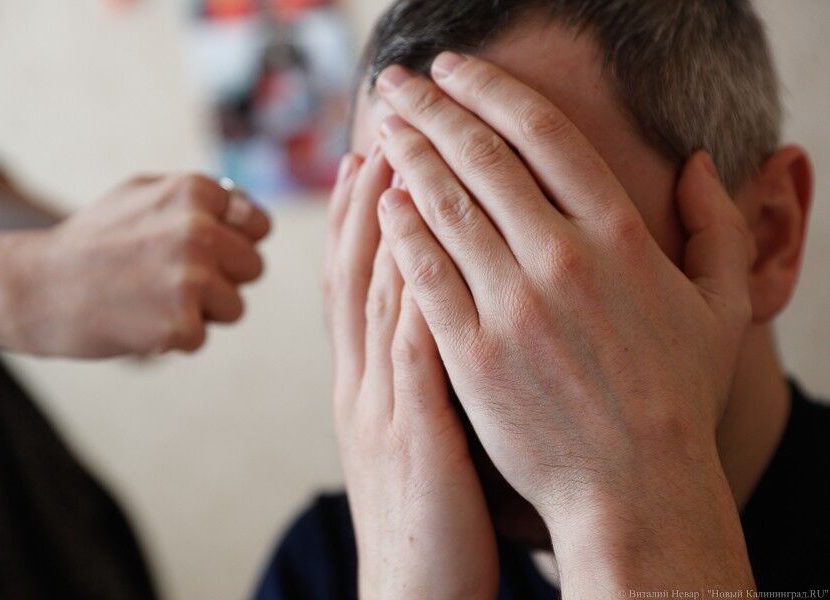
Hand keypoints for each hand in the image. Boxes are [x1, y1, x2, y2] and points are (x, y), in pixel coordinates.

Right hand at [0, 174, 269, 357]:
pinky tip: (138, 321)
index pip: (258, 225)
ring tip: (152, 299)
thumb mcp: (142, 194)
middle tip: (174, 281)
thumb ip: (199, 199)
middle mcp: (197, 230)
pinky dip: (173, 338)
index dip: (236, 244)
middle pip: (253, 268)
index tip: (209, 252)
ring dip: (202, 312)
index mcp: (194, 192)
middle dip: (223, 280)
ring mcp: (189, 278)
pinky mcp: (179, 324)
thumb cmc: (93, 241)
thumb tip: (248, 210)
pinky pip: (201, 338)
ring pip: (234, 307)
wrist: (35, 287)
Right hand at [325, 150, 496, 598]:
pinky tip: (421, 236)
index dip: (355, 223)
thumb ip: (420, 384)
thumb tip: (440, 332)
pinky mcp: (413, 429)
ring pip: (377, 294)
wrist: (412, 595)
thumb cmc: (432, 521)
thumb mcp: (414, 442)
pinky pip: (410, 340)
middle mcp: (362, 384)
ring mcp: (382, 403)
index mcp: (363, 387)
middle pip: (355, 275)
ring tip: (393, 157)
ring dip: (383, 222)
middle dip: (363, 200)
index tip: (369, 163)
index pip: (354, 288)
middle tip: (375, 134)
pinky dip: (410, 282)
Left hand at [373, 55, 755, 591]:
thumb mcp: (723, 307)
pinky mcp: (472, 352)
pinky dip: (401, 231)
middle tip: (398, 82)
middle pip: (482, 158)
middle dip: (432, 109)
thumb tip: (700, 164)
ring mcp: (513, 305)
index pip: (544, 133)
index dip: (491, 89)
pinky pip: (425, 274)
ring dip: (407, 158)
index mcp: (619, 236)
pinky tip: (382, 201)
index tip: (455, 68)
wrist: (635, 487)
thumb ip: (718, 228)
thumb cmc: (678, 396)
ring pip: (445, 207)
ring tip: (382, 126)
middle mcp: (562, 258)